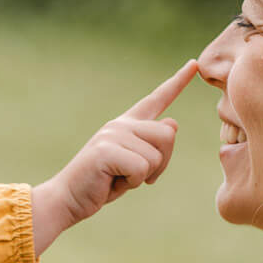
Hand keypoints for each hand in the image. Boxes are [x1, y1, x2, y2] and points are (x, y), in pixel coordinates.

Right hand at [32, 59, 196, 256]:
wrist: (68, 198)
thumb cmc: (102, 184)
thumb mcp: (134, 165)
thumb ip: (152, 145)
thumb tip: (173, 122)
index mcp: (127, 125)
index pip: (157, 99)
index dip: (177, 82)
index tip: (194, 63)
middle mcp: (121, 125)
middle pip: (168, 135)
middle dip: (162, 163)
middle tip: (138, 177)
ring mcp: (113, 135)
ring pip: (156, 156)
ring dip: (144, 176)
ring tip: (119, 178)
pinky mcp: (107, 150)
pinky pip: (141, 168)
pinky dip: (132, 182)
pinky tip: (113, 182)